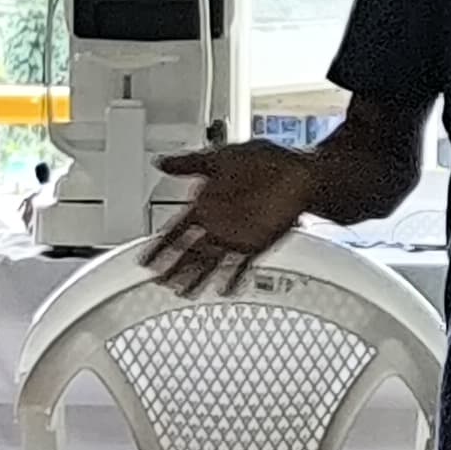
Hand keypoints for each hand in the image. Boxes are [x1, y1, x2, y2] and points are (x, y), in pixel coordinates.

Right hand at [147, 141, 313, 295]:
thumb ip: (191, 162)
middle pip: (190, 250)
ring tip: (182, 292)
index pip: (177, 228)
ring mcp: (237, 235)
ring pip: (210, 262)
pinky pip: (240, 267)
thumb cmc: (268, 160)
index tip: (145, 258)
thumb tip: (162, 162)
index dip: (160, 244)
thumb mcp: (222, 157)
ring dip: (196, 278)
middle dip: (173, 266)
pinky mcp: (258, 245)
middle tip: (157, 280)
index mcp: (207, 202)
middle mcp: (219, 222)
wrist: (305, 173)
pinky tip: (223, 290)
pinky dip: (232, 279)